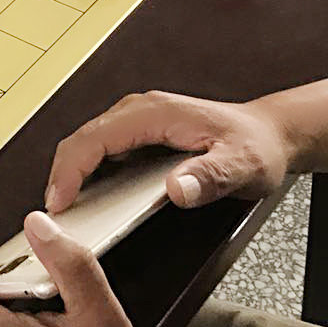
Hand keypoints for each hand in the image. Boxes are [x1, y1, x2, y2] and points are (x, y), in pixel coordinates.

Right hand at [46, 91, 292, 212]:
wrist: (269, 134)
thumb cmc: (255, 145)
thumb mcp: (242, 165)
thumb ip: (210, 177)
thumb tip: (177, 188)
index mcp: (154, 113)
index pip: (94, 137)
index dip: (70, 170)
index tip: (60, 200)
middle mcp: (139, 112)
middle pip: (81, 140)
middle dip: (62, 175)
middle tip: (58, 214)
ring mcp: (136, 122)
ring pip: (87, 145)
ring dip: (72, 175)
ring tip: (69, 210)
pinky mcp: (138, 135)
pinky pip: (102, 152)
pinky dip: (88, 175)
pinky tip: (91, 200)